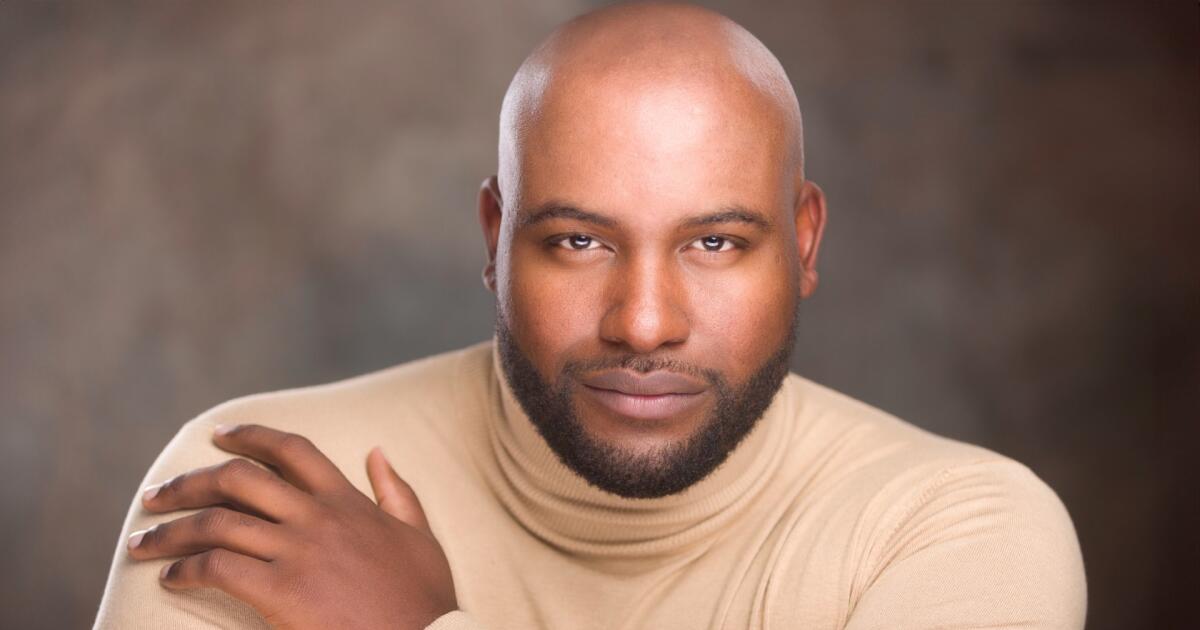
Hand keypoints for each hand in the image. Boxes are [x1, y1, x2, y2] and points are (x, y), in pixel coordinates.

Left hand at [126, 424, 457, 629]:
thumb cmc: (424, 598)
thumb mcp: (419, 534)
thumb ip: (397, 490)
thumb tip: (378, 451)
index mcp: (347, 500)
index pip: (290, 450)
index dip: (249, 435)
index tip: (218, 435)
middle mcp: (317, 517)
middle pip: (238, 479)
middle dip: (188, 483)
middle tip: (157, 495)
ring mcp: (299, 552)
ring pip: (218, 522)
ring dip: (171, 530)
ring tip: (144, 542)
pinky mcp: (282, 592)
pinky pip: (218, 567)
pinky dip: (186, 570)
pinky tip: (173, 579)